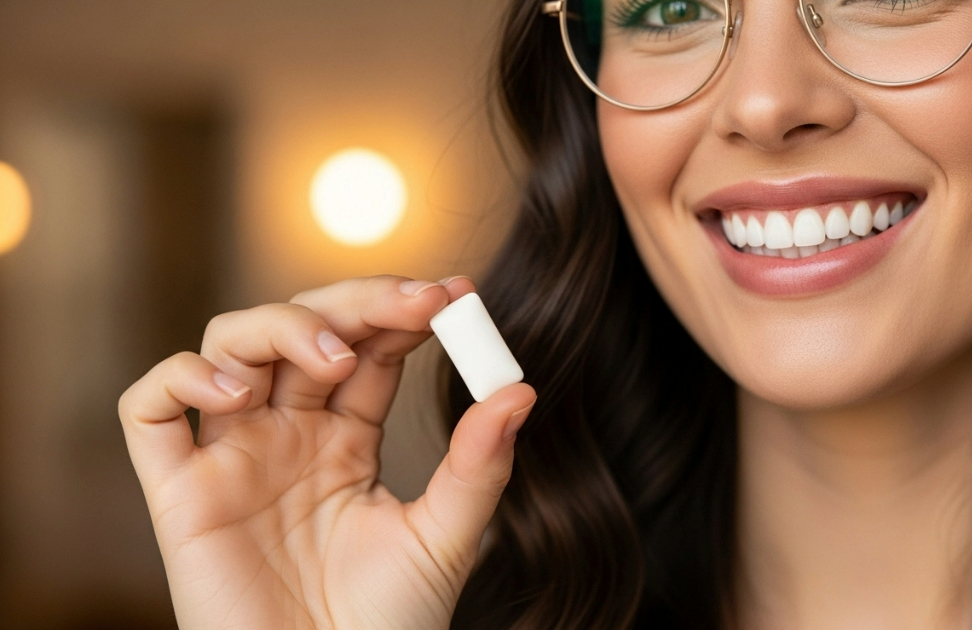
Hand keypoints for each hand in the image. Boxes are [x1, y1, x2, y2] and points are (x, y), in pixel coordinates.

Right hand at [118, 276, 534, 629]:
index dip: (402, 311)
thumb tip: (519, 389)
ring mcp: (232, 456)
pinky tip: (237, 393)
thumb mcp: (445, 537)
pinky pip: (148, 409)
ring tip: (333, 361)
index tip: (455, 296)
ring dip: (280, 327)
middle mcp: (287, 433)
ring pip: (227, 344)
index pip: (367, 345)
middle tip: (413, 304)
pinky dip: (180, 378)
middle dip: (355, 301)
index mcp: (347, 436)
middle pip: (301, 325)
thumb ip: (478, 465)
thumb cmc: (386, 624)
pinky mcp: (179, 493)